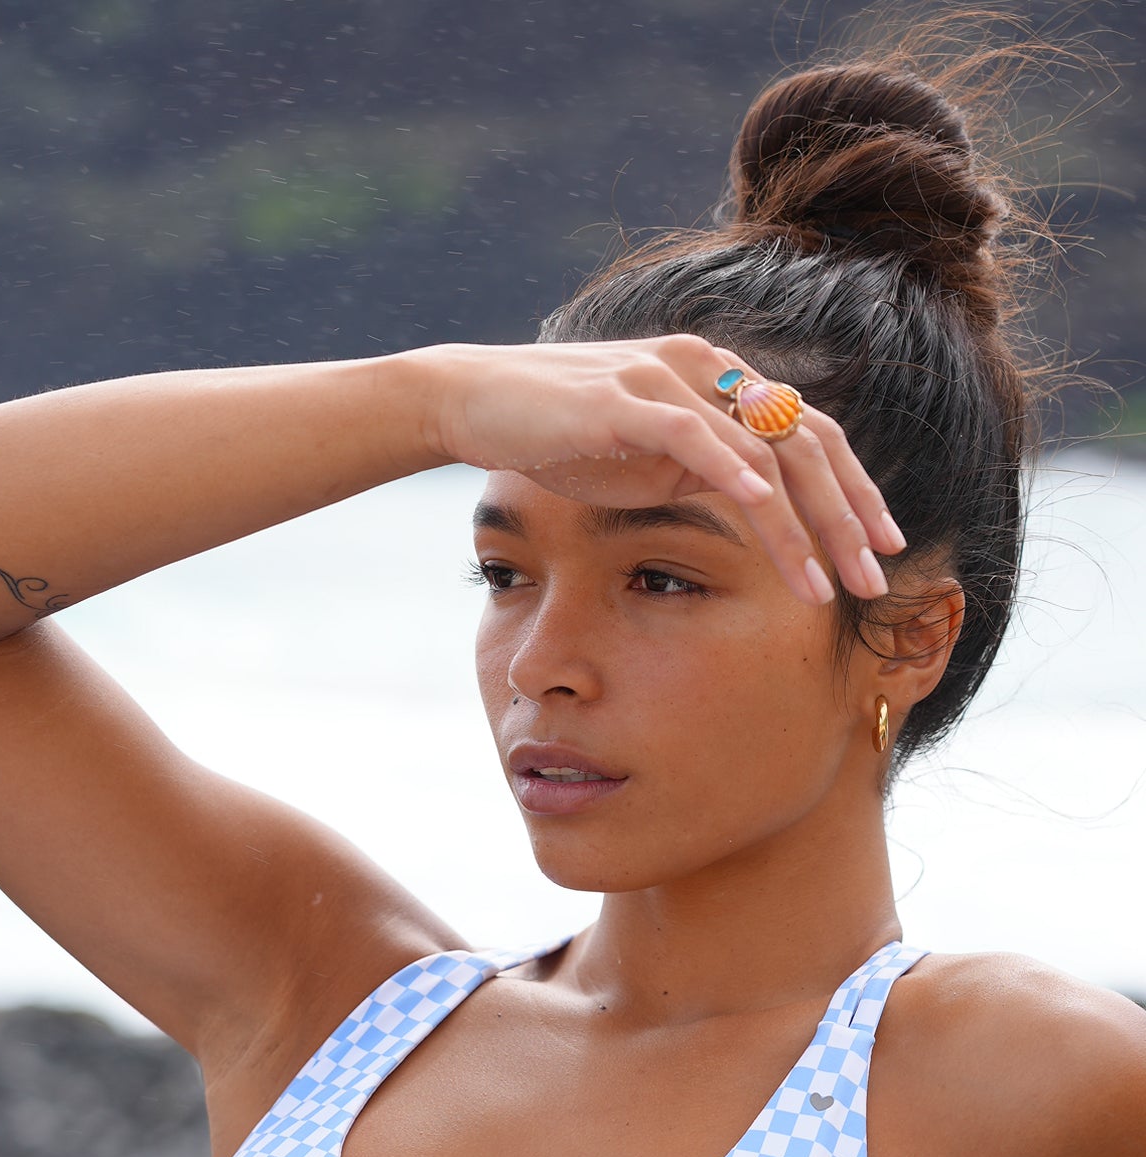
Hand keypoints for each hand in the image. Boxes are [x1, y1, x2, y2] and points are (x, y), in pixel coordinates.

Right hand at [419, 335, 903, 606]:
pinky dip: (732, 474)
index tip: (881, 549)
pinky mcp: (624, 400)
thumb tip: (754, 503)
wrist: (477, 402)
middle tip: (876, 578)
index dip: (855, 492)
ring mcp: (668, 380)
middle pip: (806, 442)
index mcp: (722, 382)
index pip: (810, 436)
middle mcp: (708, 370)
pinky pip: (692, 436)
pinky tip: (763, 514)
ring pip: (760, 451)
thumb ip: (704, 469)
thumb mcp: (649, 457)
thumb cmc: (560, 433)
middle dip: (848, 517)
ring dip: (800, 525)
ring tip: (823, 584)